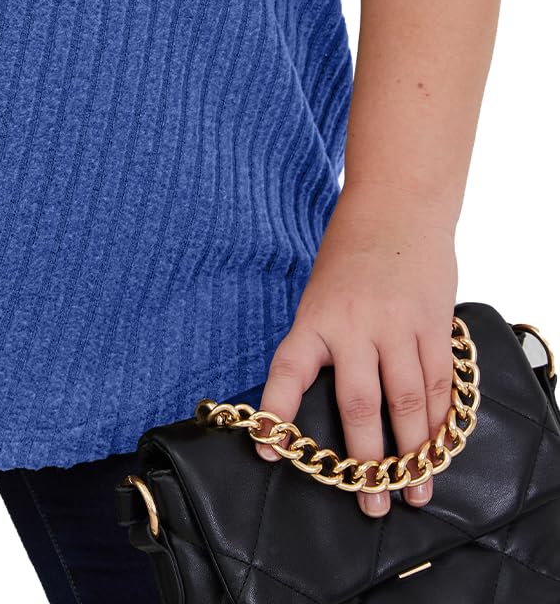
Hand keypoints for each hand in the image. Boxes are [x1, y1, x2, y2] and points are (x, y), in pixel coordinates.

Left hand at [253, 190, 459, 517]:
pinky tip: (439, 446)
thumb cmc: (350, 256)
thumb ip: (324, 343)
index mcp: (315, 317)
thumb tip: (319, 402)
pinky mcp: (433, 324)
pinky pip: (440, 383)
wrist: (396, 207)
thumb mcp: (321, 294)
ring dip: (414, 453)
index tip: (269, 449)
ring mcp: (398, 326)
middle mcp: (355, 325)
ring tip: (415, 490)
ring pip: (409, 403)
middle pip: (360, 404)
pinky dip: (441, 421)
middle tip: (371, 504)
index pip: (288, 370)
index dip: (277, 412)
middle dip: (367, 462)